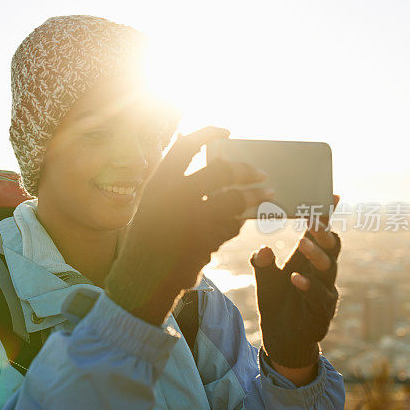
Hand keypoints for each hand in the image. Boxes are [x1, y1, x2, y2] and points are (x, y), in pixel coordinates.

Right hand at [105, 126, 273, 325]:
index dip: (208, 133)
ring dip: (256, 196)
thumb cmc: (148, 238)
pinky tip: (241, 222)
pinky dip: (239, 223)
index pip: (186, 145)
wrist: (141, 278)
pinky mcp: (207, 241)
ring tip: (268, 194)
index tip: (227, 131)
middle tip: (260, 173)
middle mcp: (176, 196)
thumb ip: (176, 186)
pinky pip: (232, 225)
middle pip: (222, 171)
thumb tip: (215, 168)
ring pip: (236, 199)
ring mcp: (193, 218)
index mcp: (160, 182)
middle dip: (246, 170)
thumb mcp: (152, 206)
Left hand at [250, 195, 341, 370]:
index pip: (320, 233)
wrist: (280, 337)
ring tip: (303, 243)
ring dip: (317, 254)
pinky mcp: (322, 310)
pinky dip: (308, 285)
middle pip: (331, 246)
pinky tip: (296, 278)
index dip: (326, 216)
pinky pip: (320, 295)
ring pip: (329, 268)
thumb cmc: (276, 301)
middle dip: (324, 232)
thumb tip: (263, 248)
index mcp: (308, 258)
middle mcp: (321, 271)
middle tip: (313, 220)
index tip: (331, 196)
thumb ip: (261, 263)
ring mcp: (325, 290)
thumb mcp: (264, 279)